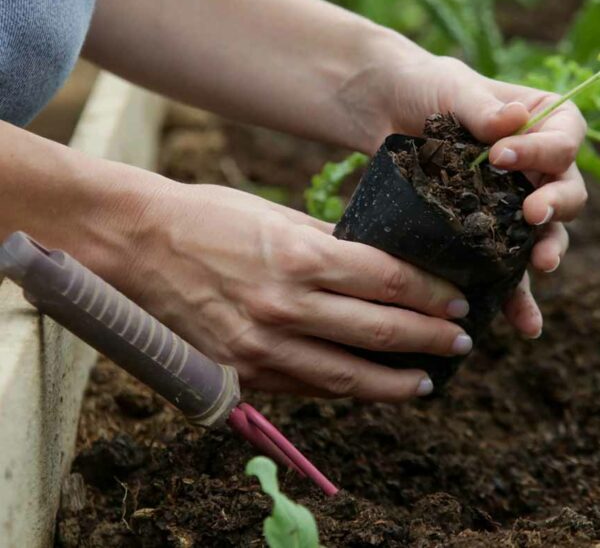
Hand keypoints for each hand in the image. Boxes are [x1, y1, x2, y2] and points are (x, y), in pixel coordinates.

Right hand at [118, 182, 476, 401]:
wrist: (141, 244)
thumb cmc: (210, 218)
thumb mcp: (275, 216)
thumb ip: (329, 243)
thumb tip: (378, 263)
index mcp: (299, 256)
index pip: (388, 280)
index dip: (431, 293)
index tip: (458, 300)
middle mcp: (285, 305)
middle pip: (379, 330)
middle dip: (430, 338)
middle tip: (461, 341)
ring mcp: (261, 345)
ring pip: (348, 376)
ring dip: (397, 382)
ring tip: (428, 380)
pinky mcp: (240, 371)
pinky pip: (306, 387)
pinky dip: (345, 391)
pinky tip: (368, 388)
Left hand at [344, 37, 587, 337]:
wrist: (384, 109)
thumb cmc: (423, 86)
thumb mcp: (451, 87)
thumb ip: (481, 106)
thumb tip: (514, 122)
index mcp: (538, 122)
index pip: (563, 139)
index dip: (543, 151)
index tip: (501, 156)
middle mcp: (533, 165)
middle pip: (564, 191)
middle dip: (555, 206)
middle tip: (532, 214)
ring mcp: (509, 200)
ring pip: (542, 233)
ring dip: (546, 251)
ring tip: (540, 265)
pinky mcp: (481, 229)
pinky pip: (505, 263)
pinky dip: (515, 292)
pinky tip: (521, 322)